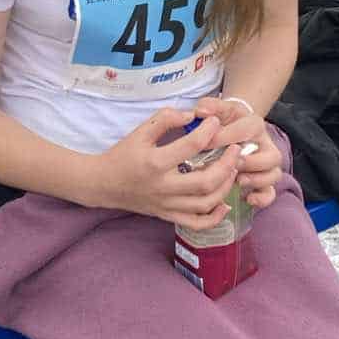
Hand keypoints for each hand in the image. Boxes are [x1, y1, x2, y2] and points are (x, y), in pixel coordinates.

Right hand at [91, 105, 242, 228]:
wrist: (102, 184)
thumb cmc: (122, 155)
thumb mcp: (139, 132)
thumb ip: (165, 119)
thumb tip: (192, 115)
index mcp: (155, 163)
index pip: (191, 146)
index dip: (208, 131)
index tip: (216, 122)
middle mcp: (163, 186)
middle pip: (205, 181)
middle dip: (227, 164)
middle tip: (235, 150)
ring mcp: (166, 204)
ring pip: (205, 203)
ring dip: (225, 187)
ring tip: (232, 171)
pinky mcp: (167, 215)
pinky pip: (196, 223)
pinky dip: (214, 217)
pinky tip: (223, 204)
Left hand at [190, 94, 282, 209]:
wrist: (235, 127)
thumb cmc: (226, 120)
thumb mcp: (220, 109)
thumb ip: (211, 106)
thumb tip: (200, 111)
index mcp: (255, 125)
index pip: (246, 130)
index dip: (225, 137)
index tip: (204, 144)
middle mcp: (266, 145)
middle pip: (271, 156)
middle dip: (251, 162)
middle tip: (232, 165)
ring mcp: (267, 164)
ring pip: (274, 175)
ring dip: (257, 180)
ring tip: (239, 181)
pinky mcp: (264, 180)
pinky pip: (270, 192)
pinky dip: (262, 198)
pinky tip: (247, 198)